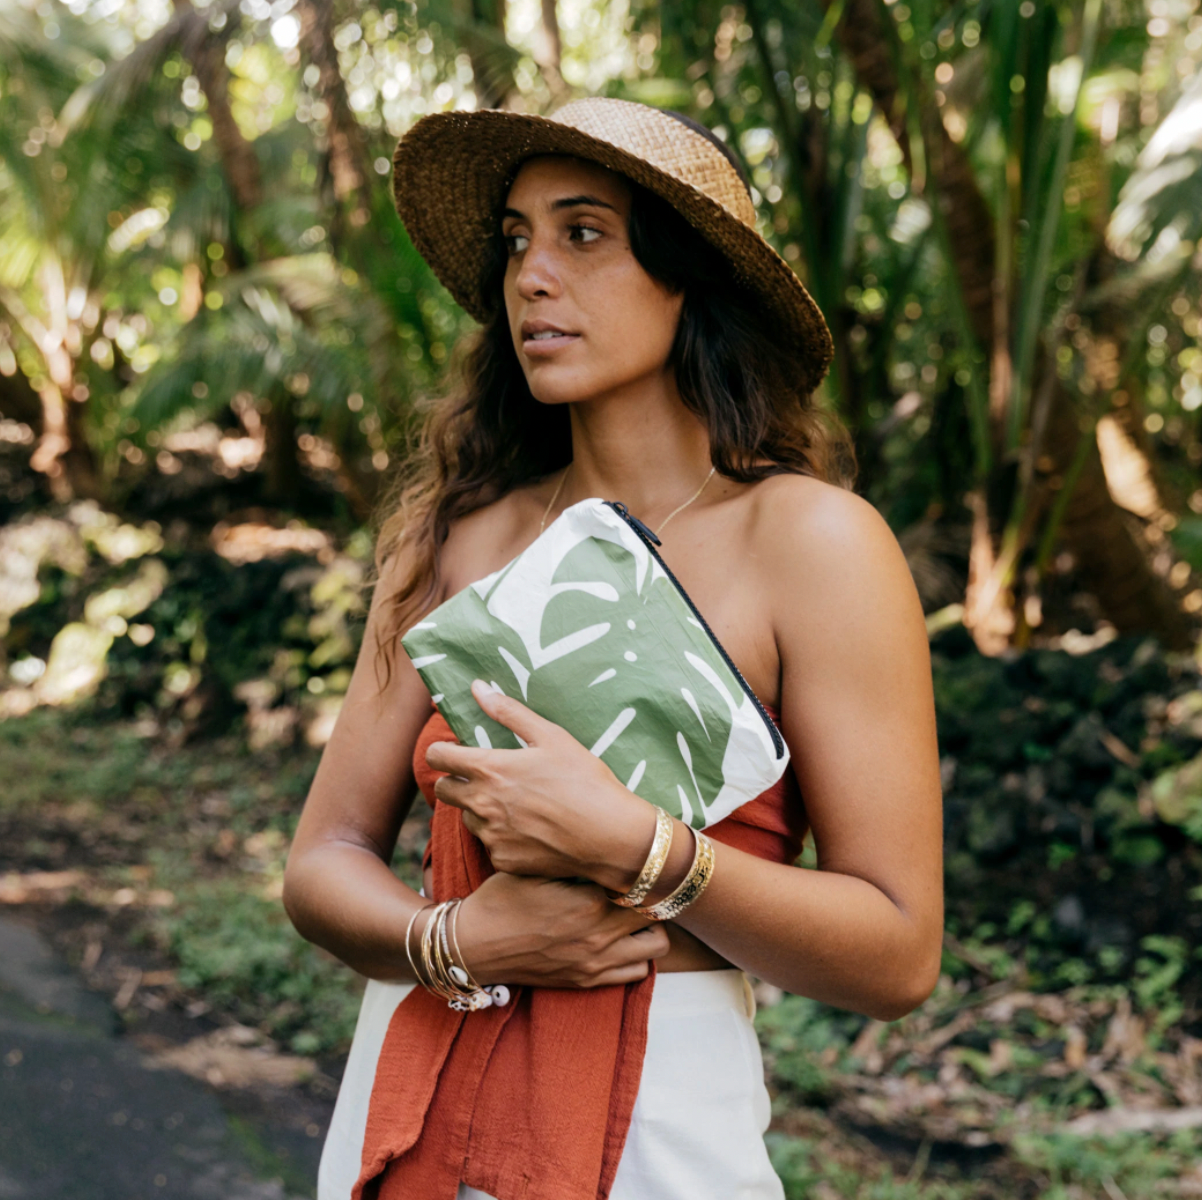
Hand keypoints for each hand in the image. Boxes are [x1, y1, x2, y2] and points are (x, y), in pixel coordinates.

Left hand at [426, 680, 654, 890]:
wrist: (610, 836)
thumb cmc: (585, 780)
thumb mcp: (551, 736)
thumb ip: (509, 711)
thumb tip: (477, 688)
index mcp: (490, 769)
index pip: (437, 757)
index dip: (441, 751)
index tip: (455, 751)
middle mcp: (482, 804)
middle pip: (442, 790)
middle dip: (455, 780)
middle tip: (483, 777)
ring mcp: (491, 836)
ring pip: (466, 818)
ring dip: (479, 808)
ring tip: (514, 803)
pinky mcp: (503, 860)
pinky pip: (490, 844)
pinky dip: (501, 835)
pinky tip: (529, 829)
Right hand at [452, 872, 669, 988]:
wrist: (475, 945)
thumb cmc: (502, 899)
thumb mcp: (537, 867)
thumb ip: (576, 859)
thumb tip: (607, 844)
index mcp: (589, 901)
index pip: (644, 885)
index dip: (647, 871)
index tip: (643, 862)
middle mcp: (599, 934)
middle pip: (658, 915)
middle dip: (653, 898)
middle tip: (643, 886)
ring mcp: (596, 962)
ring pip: (656, 947)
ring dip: (649, 928)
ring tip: (633, 913)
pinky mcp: (587, 980)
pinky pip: (636, 972)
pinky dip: (637, 955)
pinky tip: (620, 938)